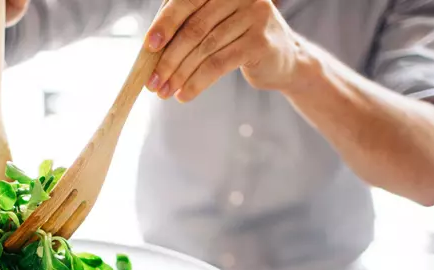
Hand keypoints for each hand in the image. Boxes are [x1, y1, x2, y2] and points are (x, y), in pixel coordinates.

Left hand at [143, 0, 306, 101]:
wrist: (285, 60)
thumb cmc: (240, 41)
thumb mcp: (215, 25)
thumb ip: (188, 25)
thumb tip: (150, 47)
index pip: (188, 1)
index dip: (165, 23)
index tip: (148, 47)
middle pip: (194, 28)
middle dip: (168, 58)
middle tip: (153, 81)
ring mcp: (254, 16)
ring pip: (205, 49)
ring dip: (180, 74)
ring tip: (165, 91)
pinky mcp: (260, 42)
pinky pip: (218, 64)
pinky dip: (197, 82)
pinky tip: (185, 95)